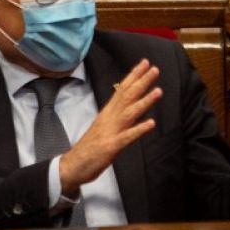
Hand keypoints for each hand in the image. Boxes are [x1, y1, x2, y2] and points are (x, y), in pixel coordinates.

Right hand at [58, 59, 161, 194]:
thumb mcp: (103, 126)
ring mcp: (110, 132)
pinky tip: (151, 123)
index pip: (121, 90)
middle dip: (141, 82)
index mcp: (108, 113)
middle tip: (155, 69)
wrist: (72, 166)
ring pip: (129, 113)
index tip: (145, 63)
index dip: (134, 76)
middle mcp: (109, 119)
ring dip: (144, 101)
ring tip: (158, 91)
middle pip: (127, 96)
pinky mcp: (111, 147)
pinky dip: (139, 129)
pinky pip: (127, 137)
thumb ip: (115, 114)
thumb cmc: (89, 147)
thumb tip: (127, 103)